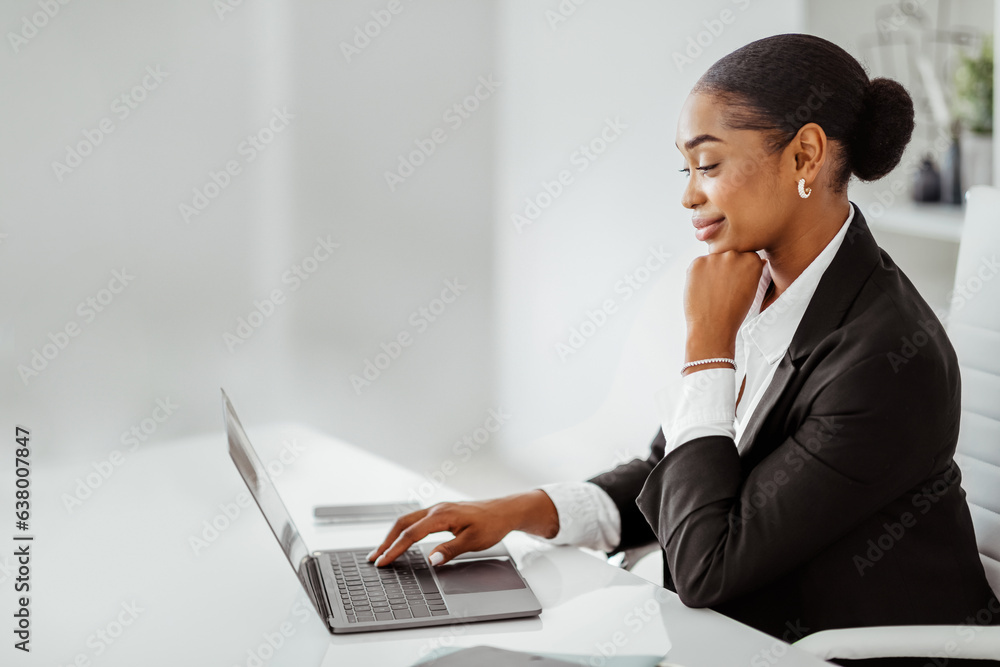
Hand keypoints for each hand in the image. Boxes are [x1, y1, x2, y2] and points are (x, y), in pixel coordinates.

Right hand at [367, 491, 557, 566]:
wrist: (505, 511)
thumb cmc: (492, 524)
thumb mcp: (473, 541)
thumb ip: (450, 550)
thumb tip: (431, 560)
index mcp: (442, 516)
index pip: (411, 534)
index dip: (395, 549)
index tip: (383, 561)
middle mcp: (436, 510)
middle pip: (402, 523)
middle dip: (386, 541)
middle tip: (373, 558)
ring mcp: (437, 510)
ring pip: (407, 520)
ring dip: (392, 535)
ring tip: (381, 551)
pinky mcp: (441, 513)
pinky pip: (415, 520)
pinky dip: (403, 530)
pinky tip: (400, 540)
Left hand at [683, 250, 763, 369]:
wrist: (713, 328)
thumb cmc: (732, 313)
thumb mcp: (751, 288)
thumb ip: (749, 270)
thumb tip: (750, 258)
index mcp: (752, 260)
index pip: (744, 255)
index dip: (737, 269)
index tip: (735, 281)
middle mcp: (734, 255)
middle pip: (727, 256)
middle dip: (724, 269)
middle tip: (722, 289)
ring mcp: (714, 258)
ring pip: (711, 261)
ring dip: (710, 272)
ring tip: (712, 292)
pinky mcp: (696, 263)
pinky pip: (697, 265)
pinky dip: (697, 276)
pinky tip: (702, 291)